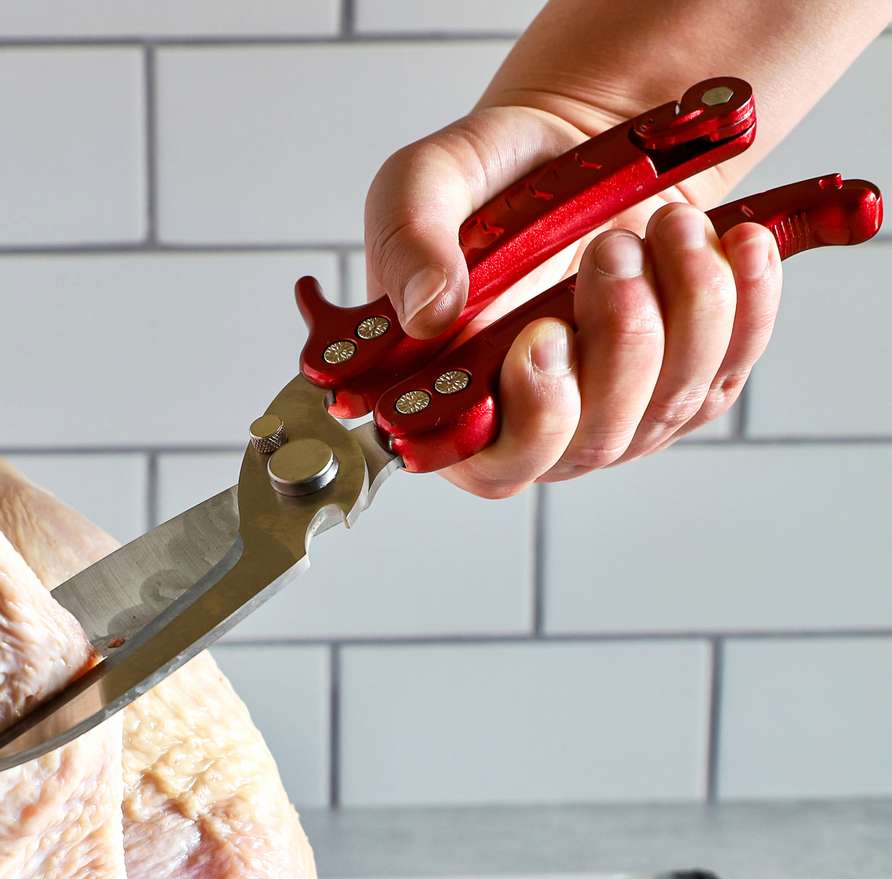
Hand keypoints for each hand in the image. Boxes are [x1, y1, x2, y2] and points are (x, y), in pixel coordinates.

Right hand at [364, 103, 781, 497]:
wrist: (574, 142)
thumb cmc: (492, 179)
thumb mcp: (421, 183)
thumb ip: (406, 242)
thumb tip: (427, 316)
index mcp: (454, 393)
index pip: (494, 463)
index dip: (531, 420)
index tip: (544, 338)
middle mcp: (535, 420)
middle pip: (595, 439)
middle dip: (619, 339)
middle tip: (610, 247)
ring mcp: (618, 408)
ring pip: (670, 402)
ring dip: (685, 306)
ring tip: (667, 224)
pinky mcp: (688, 376)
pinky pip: (731, 365)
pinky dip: (747, 302)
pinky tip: (737, 244)